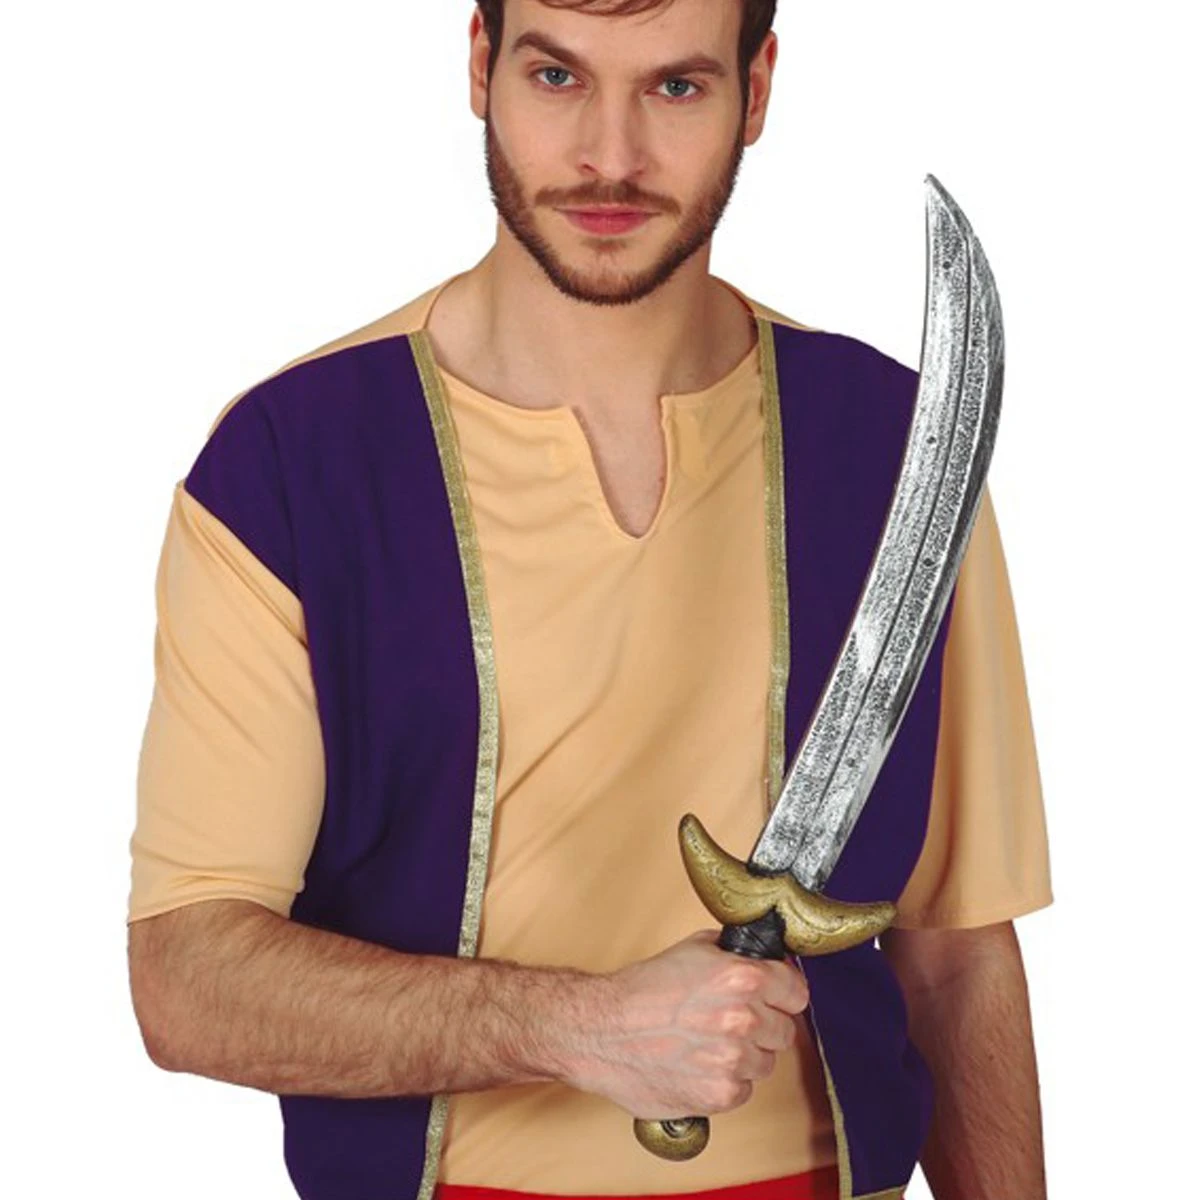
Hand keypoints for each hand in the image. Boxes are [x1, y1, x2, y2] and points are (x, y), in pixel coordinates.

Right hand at [563, 930, 808, 1119]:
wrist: (602, 1030)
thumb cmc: (642, 990)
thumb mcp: (693, 949)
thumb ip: (736, 954)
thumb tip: (768, 958)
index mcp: (742, 978)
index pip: (797, 993)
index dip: (782, 994)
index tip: (773, 998)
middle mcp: (743, 1019)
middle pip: (784, 1031)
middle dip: (762, 1026)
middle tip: (729, 1022)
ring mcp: (733, 1060)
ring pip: (765, 1063)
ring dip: (744, 1056)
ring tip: (707, 1044)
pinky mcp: (720, 1094)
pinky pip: (744, 1089)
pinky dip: (726, 1081)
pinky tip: (698, 1064)